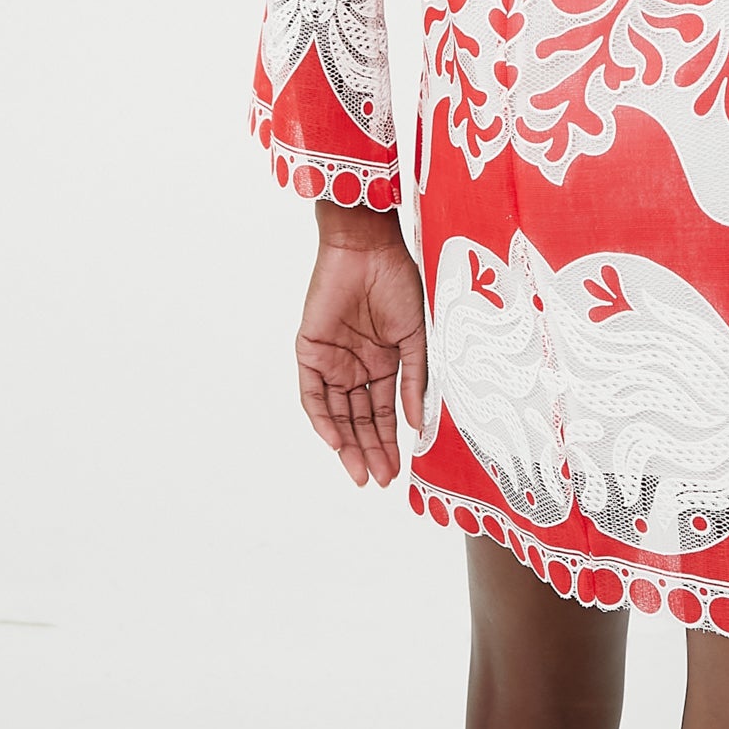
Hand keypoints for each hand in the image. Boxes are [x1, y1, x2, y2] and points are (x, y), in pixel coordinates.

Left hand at [295, 202, 427, 485]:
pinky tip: (336, 441)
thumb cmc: (398, 280)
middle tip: (380, 479)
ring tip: (360, 472)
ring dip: (347, 444)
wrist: (368, 248)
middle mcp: (356, 366)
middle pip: (358, 419)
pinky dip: (323, 419)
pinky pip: (313, 394)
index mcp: (383, 362)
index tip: (398, 469)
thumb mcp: (415, 336)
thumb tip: (417, 422)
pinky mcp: (310, 351)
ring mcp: (332, 360)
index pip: (382, 412)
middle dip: (369, 451)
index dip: (389, 442)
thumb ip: (414, 379)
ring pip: (336, 413)